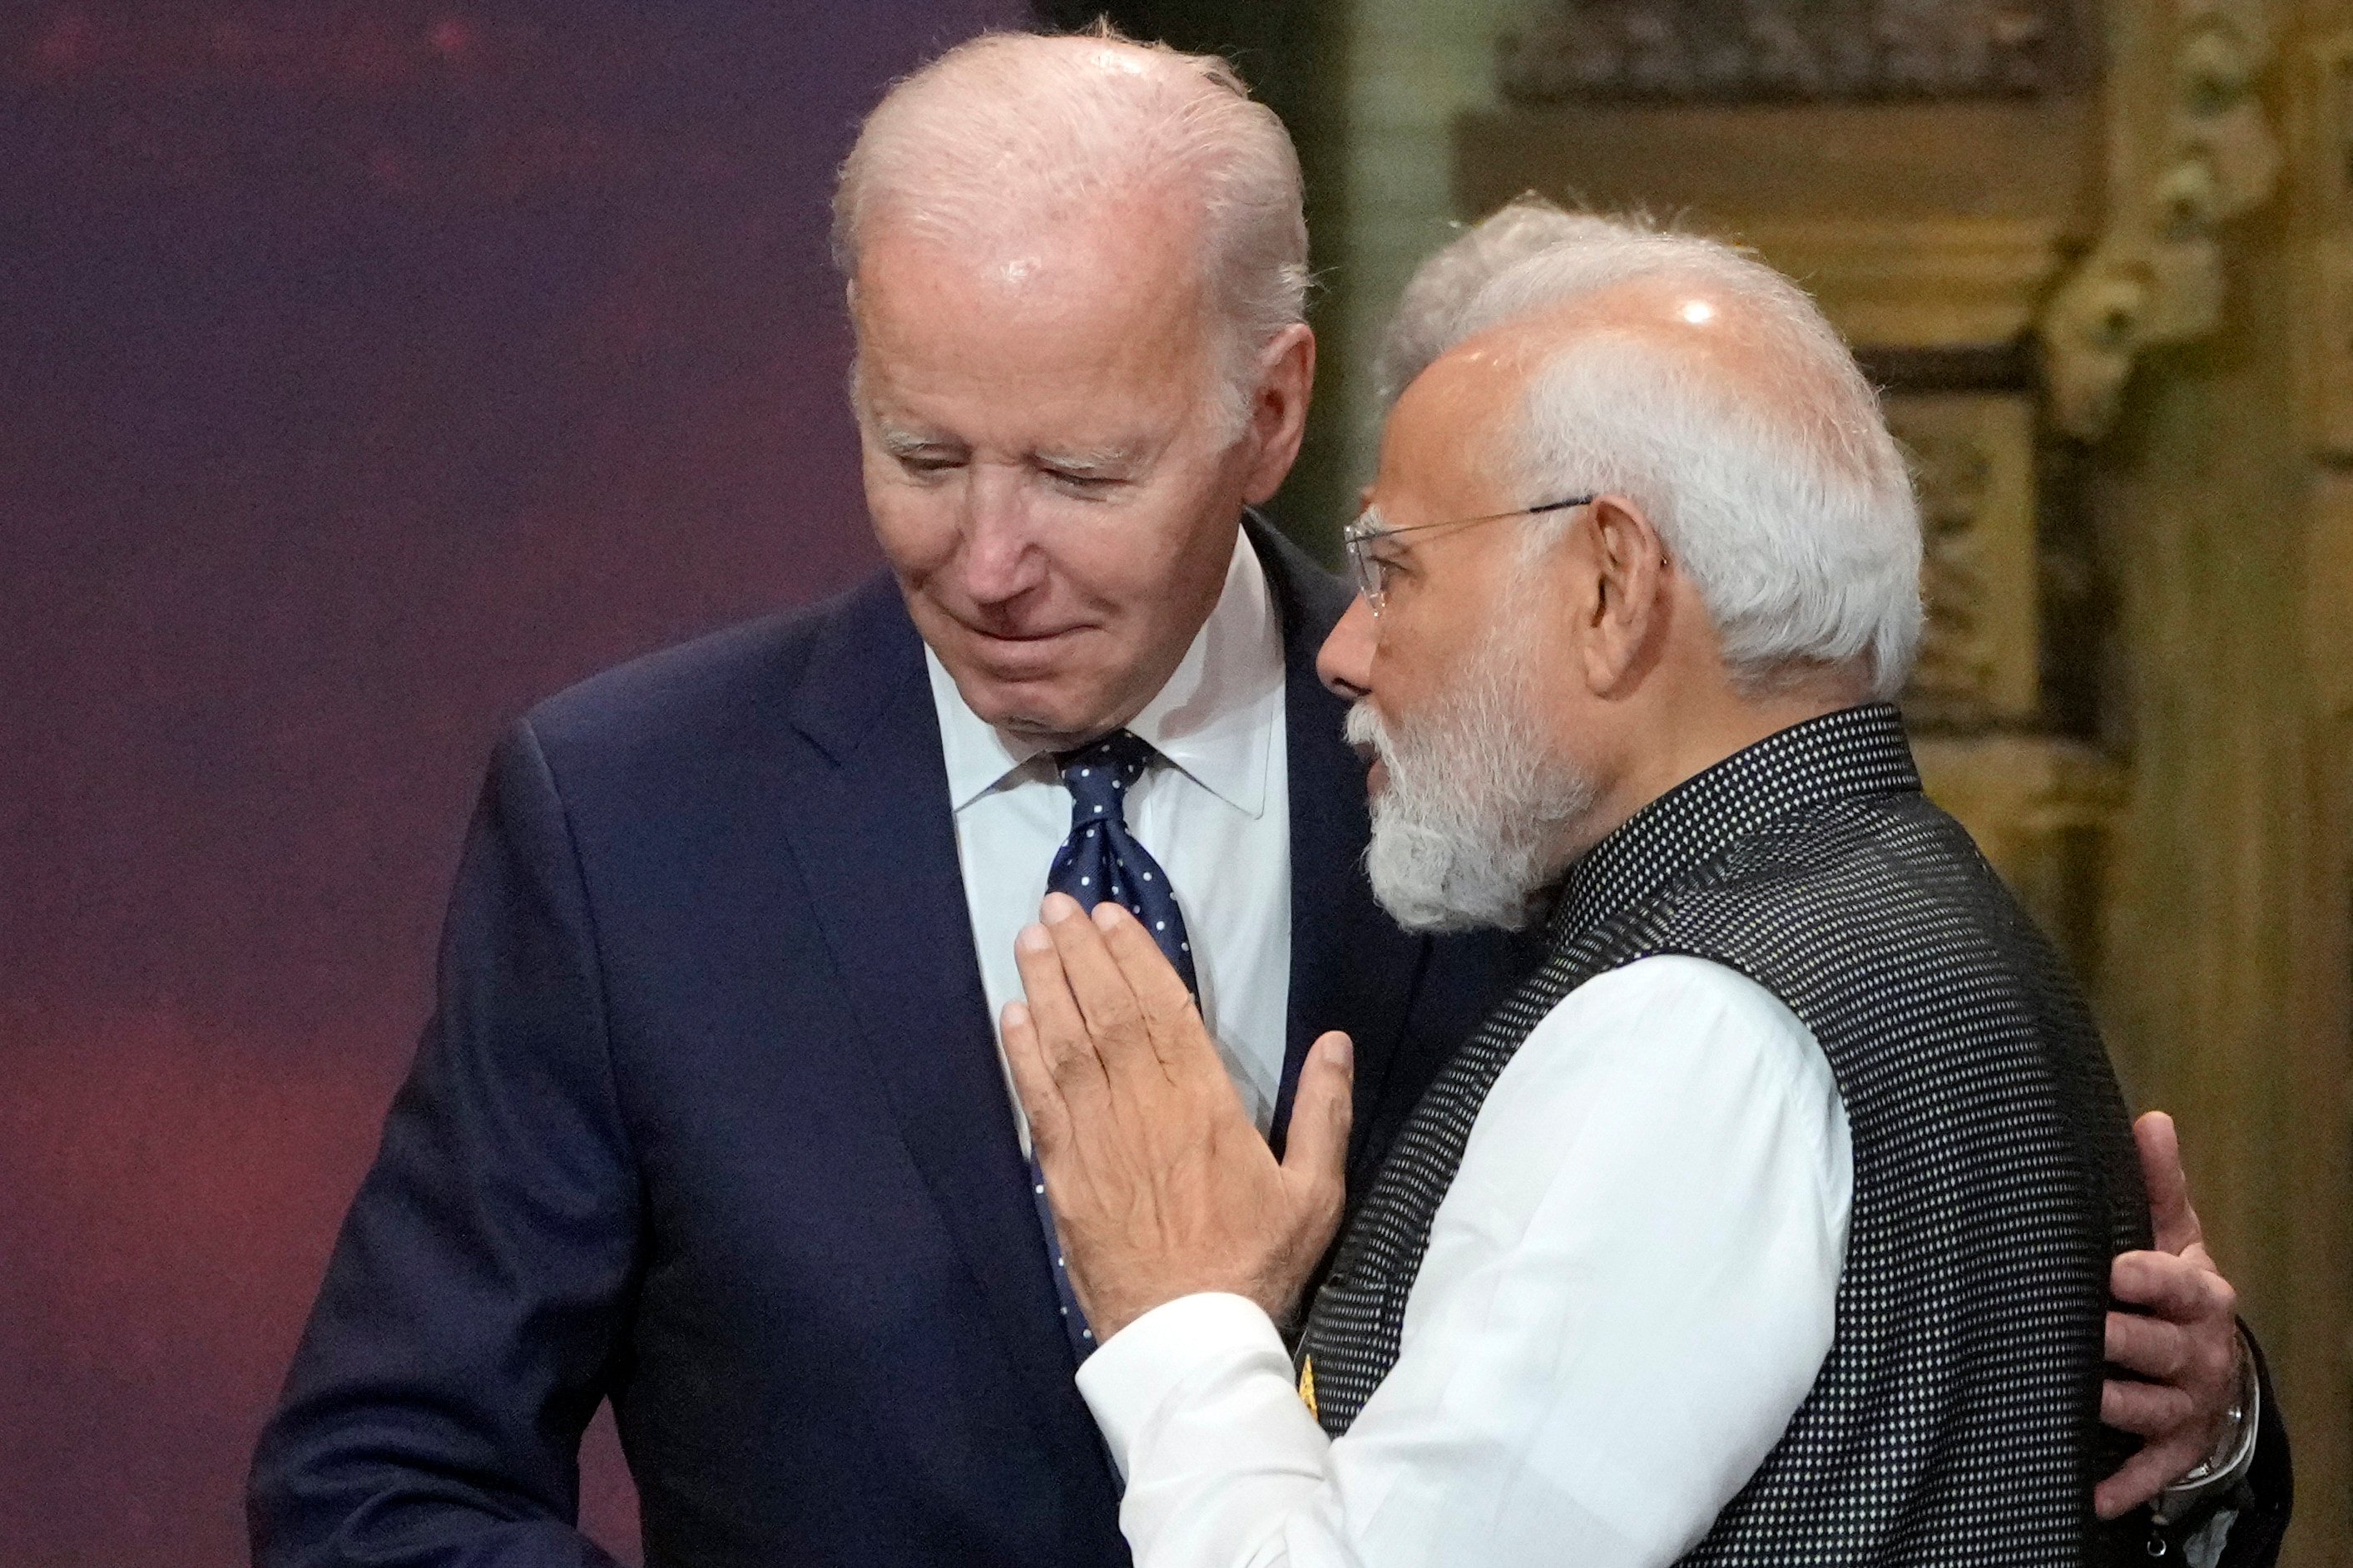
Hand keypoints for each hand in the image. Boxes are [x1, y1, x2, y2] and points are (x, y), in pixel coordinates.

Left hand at [1002, 893, 1353, 1339]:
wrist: (1188, 1338)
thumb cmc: (1256, 1264)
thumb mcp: (1314, 1193)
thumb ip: (1324, 1112)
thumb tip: (1334, 1040)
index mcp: (1206, 1104)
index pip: (1164, 1010)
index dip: (1134, 957)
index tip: (1111, 917)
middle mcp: (1144, 1108)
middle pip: (1106, 1013)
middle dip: (1080, 953)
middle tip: (1056, 904)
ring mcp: (1097, 1139)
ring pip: (1066, 1045)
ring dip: (1046, 985)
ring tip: (1031, 937)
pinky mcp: (1064, 1173)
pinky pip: (1039, 1099)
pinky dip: (1022, 1053)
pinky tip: (1012, 1014)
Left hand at [2096, 1111, 2247, 1518]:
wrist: (2205, 1352)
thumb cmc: (2170, 1282)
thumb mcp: (2169, 1231)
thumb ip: (2156, 1181)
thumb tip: (2151, 1120)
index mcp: (2198, 1294)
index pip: (2176, 1284)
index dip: (2145, 1278)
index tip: (2110, 1269)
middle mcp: (2198, 1351)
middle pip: (2157, 1349)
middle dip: (2118, 1342)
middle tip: (2079, 1333)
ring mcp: (2186, 1403)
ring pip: (2147, 1407)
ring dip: (2110, 1404)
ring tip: (2073, 1395)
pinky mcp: (2174, 1447)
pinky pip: (2152, 1469)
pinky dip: (2125, 1484)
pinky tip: (2093, 1494)